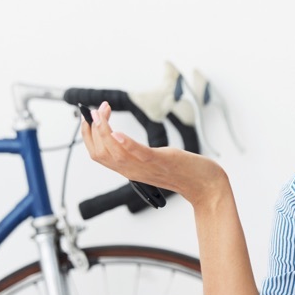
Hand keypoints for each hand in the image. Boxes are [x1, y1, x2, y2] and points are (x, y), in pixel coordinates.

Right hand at [81, 101, 226, 207]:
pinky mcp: (162, 161)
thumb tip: (121, 138)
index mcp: (129, 169)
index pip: (97, 154)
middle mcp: (133, 170)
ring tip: (102, 113)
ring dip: (104, 131)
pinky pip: (140, 154)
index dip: (88, 134)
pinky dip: (126, 144)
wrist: (205, 185)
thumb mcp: (151, 162)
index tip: (89, 117)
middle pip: (100, 153)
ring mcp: (146, 167)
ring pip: (114, 153)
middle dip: (92, 129)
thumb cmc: (181, 171)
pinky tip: (118, 132)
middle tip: (96, 110)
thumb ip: (136, 154)